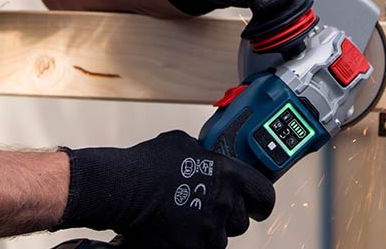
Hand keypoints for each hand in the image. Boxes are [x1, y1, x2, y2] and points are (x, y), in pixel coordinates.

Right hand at [54, 131, 275, 248]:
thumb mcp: (184, 145)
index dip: (260, 202)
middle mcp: (223, 205)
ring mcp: (208, 231)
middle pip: (240, 222)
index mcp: (229, 176)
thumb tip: (207, 157)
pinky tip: (172, 233)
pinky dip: (188, 244)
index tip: (257, 206)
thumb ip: (205, 155)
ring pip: (218, 240)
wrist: (121, 188)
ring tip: (183, 221)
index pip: (264, 195)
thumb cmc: (146, 165)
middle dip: (225, 218)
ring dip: (206, 233)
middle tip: (205, 211)